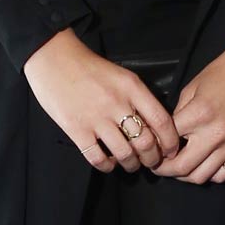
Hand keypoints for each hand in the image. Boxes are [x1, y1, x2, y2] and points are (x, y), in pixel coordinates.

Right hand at [22, 29, 183, 172]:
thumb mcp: (122, 75)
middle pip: (146, 142)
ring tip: (131, 164)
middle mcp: (118, 104)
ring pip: (125, 154)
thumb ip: (138, 97)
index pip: (162, 121)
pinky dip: (107, 165)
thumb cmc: (89, 67)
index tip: (170, 151)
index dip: (170, 142)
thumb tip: (154, 125)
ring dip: (131, 164)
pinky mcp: (77, 129)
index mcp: (132, 88)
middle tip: (152, 162)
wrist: (54, 58)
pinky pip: (98, 157)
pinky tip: (108, 163)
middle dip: (153, 159)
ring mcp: (97, 118)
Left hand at [149, 41, 224, 184]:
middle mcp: (215, 134)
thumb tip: (166, 136)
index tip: (150, 148)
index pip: (167, 141)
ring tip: (178, 168)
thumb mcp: (191, 89)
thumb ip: (178, 115)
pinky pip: (222, 176)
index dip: (155, 146)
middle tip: (157, 166)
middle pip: (181, 167)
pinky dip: (209, 175)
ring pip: (200, 177)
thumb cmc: (222, 74)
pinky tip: (202, 165)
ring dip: (184, 176)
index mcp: (198, 115)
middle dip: (164, 169)